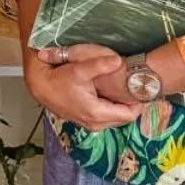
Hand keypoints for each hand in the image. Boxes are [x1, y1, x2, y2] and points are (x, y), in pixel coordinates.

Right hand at [25, 42, 144, 130]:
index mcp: (97, 113)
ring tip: (126, 91)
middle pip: (124, 118)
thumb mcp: (79, 70)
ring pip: (116, 118)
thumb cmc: (59, 79)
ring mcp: (91, 124)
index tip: (143, 89)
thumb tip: (118, 61)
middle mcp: (96, 124)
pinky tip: (111, 95)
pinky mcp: (86, 121)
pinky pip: (107, 118)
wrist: (41, 86)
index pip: (130, 114)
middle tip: (136, 88)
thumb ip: (99, 65)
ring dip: (122, 107)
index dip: (139, 102)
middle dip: (132, 104)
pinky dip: (112, 108)